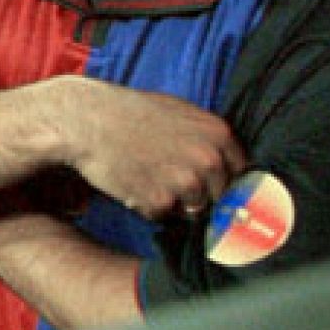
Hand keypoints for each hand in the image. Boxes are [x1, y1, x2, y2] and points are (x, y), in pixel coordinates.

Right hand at [49, 78, 246, 218]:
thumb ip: (209, 139)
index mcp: (220, 134)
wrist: (87, 119)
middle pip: (220, 197)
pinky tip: (131, 182)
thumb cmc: (130, 113)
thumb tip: (231, 166)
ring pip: (193, 210)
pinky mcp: (159, 201)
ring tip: (147, 177)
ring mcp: (185, 182)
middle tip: (168, 180)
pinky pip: (162, 217)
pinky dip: (146, 207)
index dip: (224, 183)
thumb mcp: (180, 112)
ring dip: (172, 202)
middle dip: (198, 194)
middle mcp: (209, 160)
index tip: (211, 187)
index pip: (242, 175)